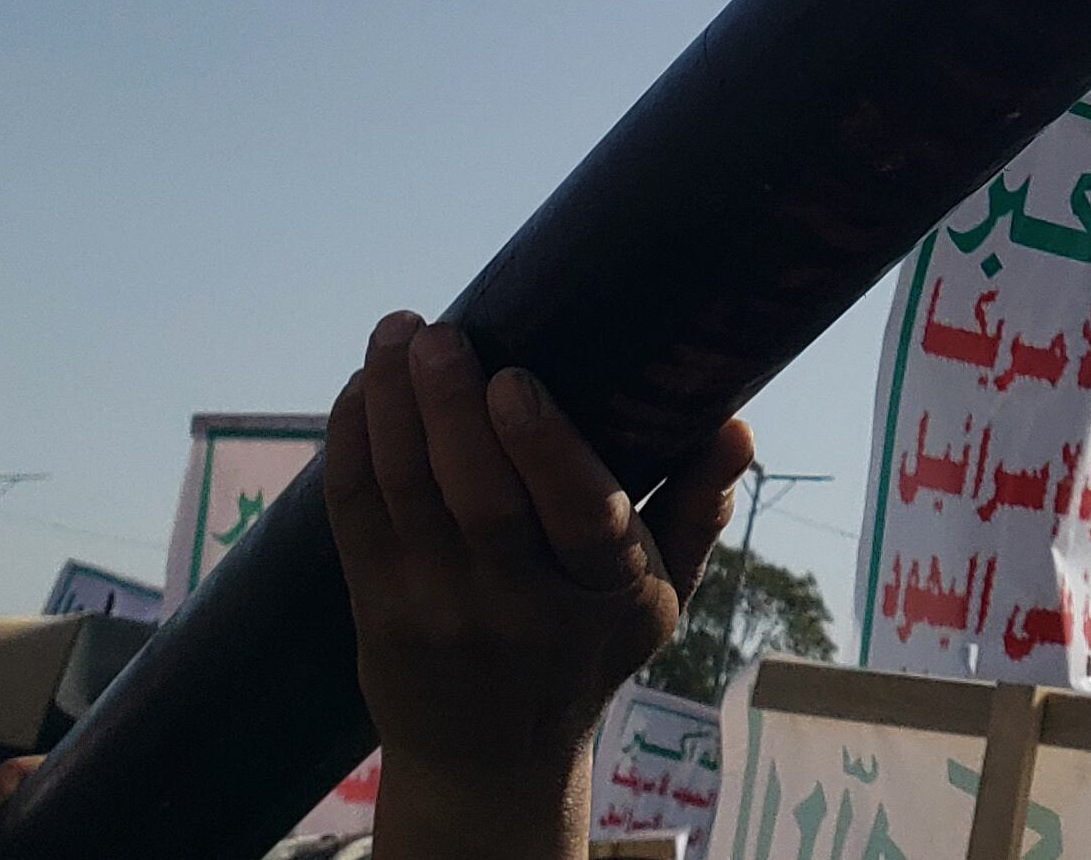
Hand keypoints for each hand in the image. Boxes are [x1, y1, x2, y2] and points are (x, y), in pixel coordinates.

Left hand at [322, 311, 752, 859]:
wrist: (489, 759)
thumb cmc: (586, 648)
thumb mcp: (662, 594)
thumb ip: (699, 506)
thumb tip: (739, 424)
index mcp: (602, 592)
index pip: (579, 516)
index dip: (542, 447)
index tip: (514, 378)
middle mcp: (515, 605)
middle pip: (478, 498)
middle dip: (450, 405)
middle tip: (442, 333)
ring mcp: (438, 607)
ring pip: (405, 492)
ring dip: (391, 405)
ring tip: (397, 332)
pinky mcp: (377, 605)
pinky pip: (352, 512)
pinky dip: (351, 441)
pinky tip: (362, 387)